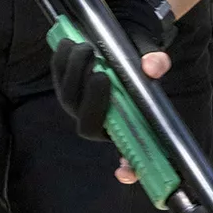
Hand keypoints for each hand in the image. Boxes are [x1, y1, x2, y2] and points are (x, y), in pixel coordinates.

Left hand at [49, 0, 176, 180]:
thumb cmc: (137, 60)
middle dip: (91, 100)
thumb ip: (154, 63)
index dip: (127, 169)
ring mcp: (78, 105)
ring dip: (74, 73)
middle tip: (101, 74)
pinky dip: (61, 61)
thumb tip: (152, 67)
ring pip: (68, 99)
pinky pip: (58, 77)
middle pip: (87, 124)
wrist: (120, 40)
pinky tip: (69, 44)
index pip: (128, 157)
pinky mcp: (64, 86)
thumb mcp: (150, 58)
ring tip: (87, 48)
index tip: (125, 173)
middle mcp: (99, 121)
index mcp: (125, 125)